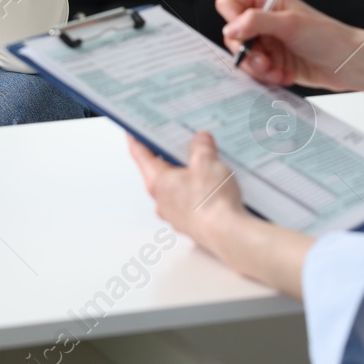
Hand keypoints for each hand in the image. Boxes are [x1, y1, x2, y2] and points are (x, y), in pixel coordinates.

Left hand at [126, 131, 315, 298]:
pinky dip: (196, 189)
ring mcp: (175, 214)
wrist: (228, 234)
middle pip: (158, 169)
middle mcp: (162, 200)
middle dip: (168, 153)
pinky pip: (189, 200)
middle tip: (178, 138)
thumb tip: (201, 139)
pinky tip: (213, 184)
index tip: (134, 128)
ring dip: (185, 173)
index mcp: (157, 181)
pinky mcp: (191, 222)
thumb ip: (202, 146)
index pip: (140, 153)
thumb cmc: (211, 202)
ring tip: (203, 160)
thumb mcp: (207, 161)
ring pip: (175, 186)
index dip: (137, 137)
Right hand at [217, 0, 363, 91]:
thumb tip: (230, 27)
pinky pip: (256, 72)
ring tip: (276, 70)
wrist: (348, 63)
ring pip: (243, 57)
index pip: (231, 4)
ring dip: (258, 68)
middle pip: (233, 35)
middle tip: (264, 59)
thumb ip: (256, 21)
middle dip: (247, 51)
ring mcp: (268, 43)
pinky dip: (267, 77)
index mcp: (267, 2)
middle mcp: (264, 21)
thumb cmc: (328, 37)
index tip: (244, 34)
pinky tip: (284, 76)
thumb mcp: (290, 24)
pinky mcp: (273, 63)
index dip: (232, 19)